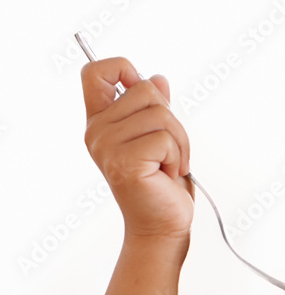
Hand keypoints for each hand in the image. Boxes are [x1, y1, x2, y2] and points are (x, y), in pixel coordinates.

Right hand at [81, 57, 193, 241]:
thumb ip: (155, 109)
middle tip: (170, 151)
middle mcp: (98, 131)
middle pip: (145, 90)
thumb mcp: (161, 139)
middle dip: (172, 120)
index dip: (122, 68)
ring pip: (160, 115)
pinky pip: (165, 139)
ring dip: (179, 142)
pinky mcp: (124, 161)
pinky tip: (168, 174)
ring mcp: (107, 146)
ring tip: (170, 165)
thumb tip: (158, 78)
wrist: (163, 226)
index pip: (95, 72)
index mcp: (101, 121)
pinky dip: (178, 157)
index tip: (142, 87)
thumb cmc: (162, 187)